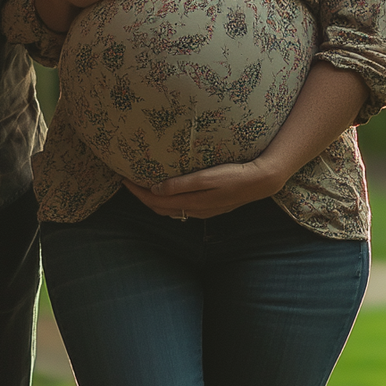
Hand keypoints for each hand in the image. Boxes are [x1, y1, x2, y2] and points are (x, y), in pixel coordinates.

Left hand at [124, 159, 286, 220]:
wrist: (260, 182)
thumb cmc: (234, 175)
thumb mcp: (206, 177)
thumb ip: (181, 184)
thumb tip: (155, 189)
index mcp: (191, 203)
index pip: (155, 201)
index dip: (138, 192)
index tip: (124, 179)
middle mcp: (194, 210)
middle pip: (159, 208)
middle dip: (141, 197)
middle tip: (128, 182)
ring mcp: (202, 210)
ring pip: (169, 210)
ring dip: (153, 201)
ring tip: (142, 187)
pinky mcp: (209, 207)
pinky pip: (180, 208)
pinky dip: (167, 201)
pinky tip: (166, 192)